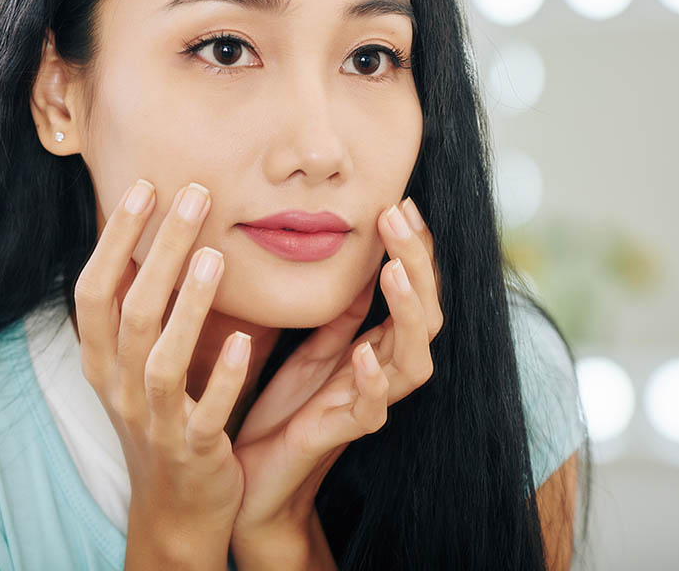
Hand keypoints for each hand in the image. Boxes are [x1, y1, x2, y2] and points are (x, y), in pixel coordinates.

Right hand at [73, 178, 249, 562]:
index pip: (93, 290)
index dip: (116, 239)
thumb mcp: (133, 366)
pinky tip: (244, 341)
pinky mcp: (192, 452)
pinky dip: (221, 380)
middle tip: (195, 195)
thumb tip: (156, 233)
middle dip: (160, 251)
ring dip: (187, 308)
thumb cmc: (159, 419)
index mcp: (100, 362)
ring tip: (215, 257)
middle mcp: (118, 389)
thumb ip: (140, 308)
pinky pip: (204, 413)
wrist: (175, 509)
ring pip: (162, 360)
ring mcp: (153, 422)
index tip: (145, 186)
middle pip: (132, 312)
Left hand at [229, 197, 443, 552]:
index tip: (400, 202)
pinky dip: (373, 382)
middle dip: (417, 263)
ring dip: (408, 313)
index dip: (414, 248)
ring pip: (415, 360)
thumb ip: (340, 312)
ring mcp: (368, 404)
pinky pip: (372, 412)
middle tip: (397, 216)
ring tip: (393, 273)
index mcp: (376, 345)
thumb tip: (360, 259)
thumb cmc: (285, 411)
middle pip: (426, 315)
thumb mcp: (311, 347)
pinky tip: (363, 354)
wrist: (252, 477)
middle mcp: (383, 372)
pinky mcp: (342, 434)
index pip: (412, 290)